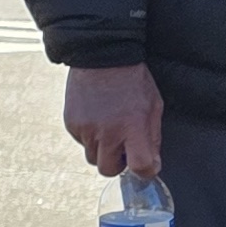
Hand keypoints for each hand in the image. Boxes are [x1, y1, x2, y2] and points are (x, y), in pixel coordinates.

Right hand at [63, 63, 163, 178]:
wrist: (100, 55)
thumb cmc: (132, 79)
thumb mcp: (153, 105)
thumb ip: (152, 137)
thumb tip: (152, 165)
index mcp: (132, 127)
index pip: (140, 167)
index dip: (145, 171)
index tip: (146, 164)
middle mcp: (107, 132)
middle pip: (109, 170)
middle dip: (117, 163)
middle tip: (123, 145)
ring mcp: (86, 129)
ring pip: (93, 157)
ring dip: (102, 149)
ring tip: (109, 125)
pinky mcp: (71, 123)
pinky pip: (81, 142)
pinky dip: (89, 135)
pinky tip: (96, 116)